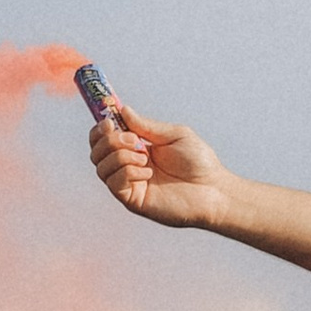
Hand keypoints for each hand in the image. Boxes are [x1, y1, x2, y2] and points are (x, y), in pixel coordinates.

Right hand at [89, 106, 231, 230]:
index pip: (104, 137)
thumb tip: (123, 110)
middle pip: (96, 151)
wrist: (214, 189)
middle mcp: (128, 165)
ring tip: (145, 157)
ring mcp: (129, 183)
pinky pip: (114, 183)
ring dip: (120, 156)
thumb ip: (147, 126)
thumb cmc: (199, 162)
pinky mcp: (132, 200)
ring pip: (101, 166)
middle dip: (109, 140)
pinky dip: (128, 173)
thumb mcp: (174, 135)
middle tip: (133, 139)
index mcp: (136, 148)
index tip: (108, 120)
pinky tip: (148, 172)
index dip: (100, 127)